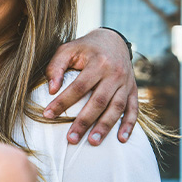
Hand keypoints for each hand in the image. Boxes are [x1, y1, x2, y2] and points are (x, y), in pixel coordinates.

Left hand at [44, 28, 138, 144]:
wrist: (113, 40)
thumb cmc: (85, 48)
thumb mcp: (68, 49)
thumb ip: (56, 67)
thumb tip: (51, 89)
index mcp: (98, 62)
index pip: (79, 87)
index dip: (63, 102)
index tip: (48, 115)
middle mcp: (115, 73)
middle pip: (99, 101)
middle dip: (84, 122)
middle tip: (71, 139)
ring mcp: (126, 83)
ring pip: (117, 108)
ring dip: (105, 127)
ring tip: (92, 142)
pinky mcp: (133, 90)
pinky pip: (134, 109)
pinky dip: (129, 125)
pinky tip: (121, 139)